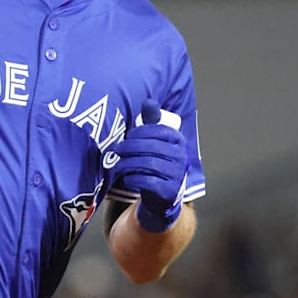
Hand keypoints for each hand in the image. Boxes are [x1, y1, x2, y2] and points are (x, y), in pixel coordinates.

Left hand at [107, 99, 188, 232]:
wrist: (161, 196)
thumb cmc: (154, 162)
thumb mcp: (154, 141)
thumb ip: (151, 122)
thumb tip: (149, 101)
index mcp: (178, 140)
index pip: (157, 130)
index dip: (138, 132)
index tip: (126, 136)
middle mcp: (182, 156)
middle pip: (151, 147)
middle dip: (129, 147)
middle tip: (115, 150)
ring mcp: (178, 175)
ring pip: (148, 164)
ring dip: (127, 163)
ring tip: (116, 163)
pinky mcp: (170, 192)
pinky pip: (147, 182)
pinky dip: (133, 178)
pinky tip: (125, 177)